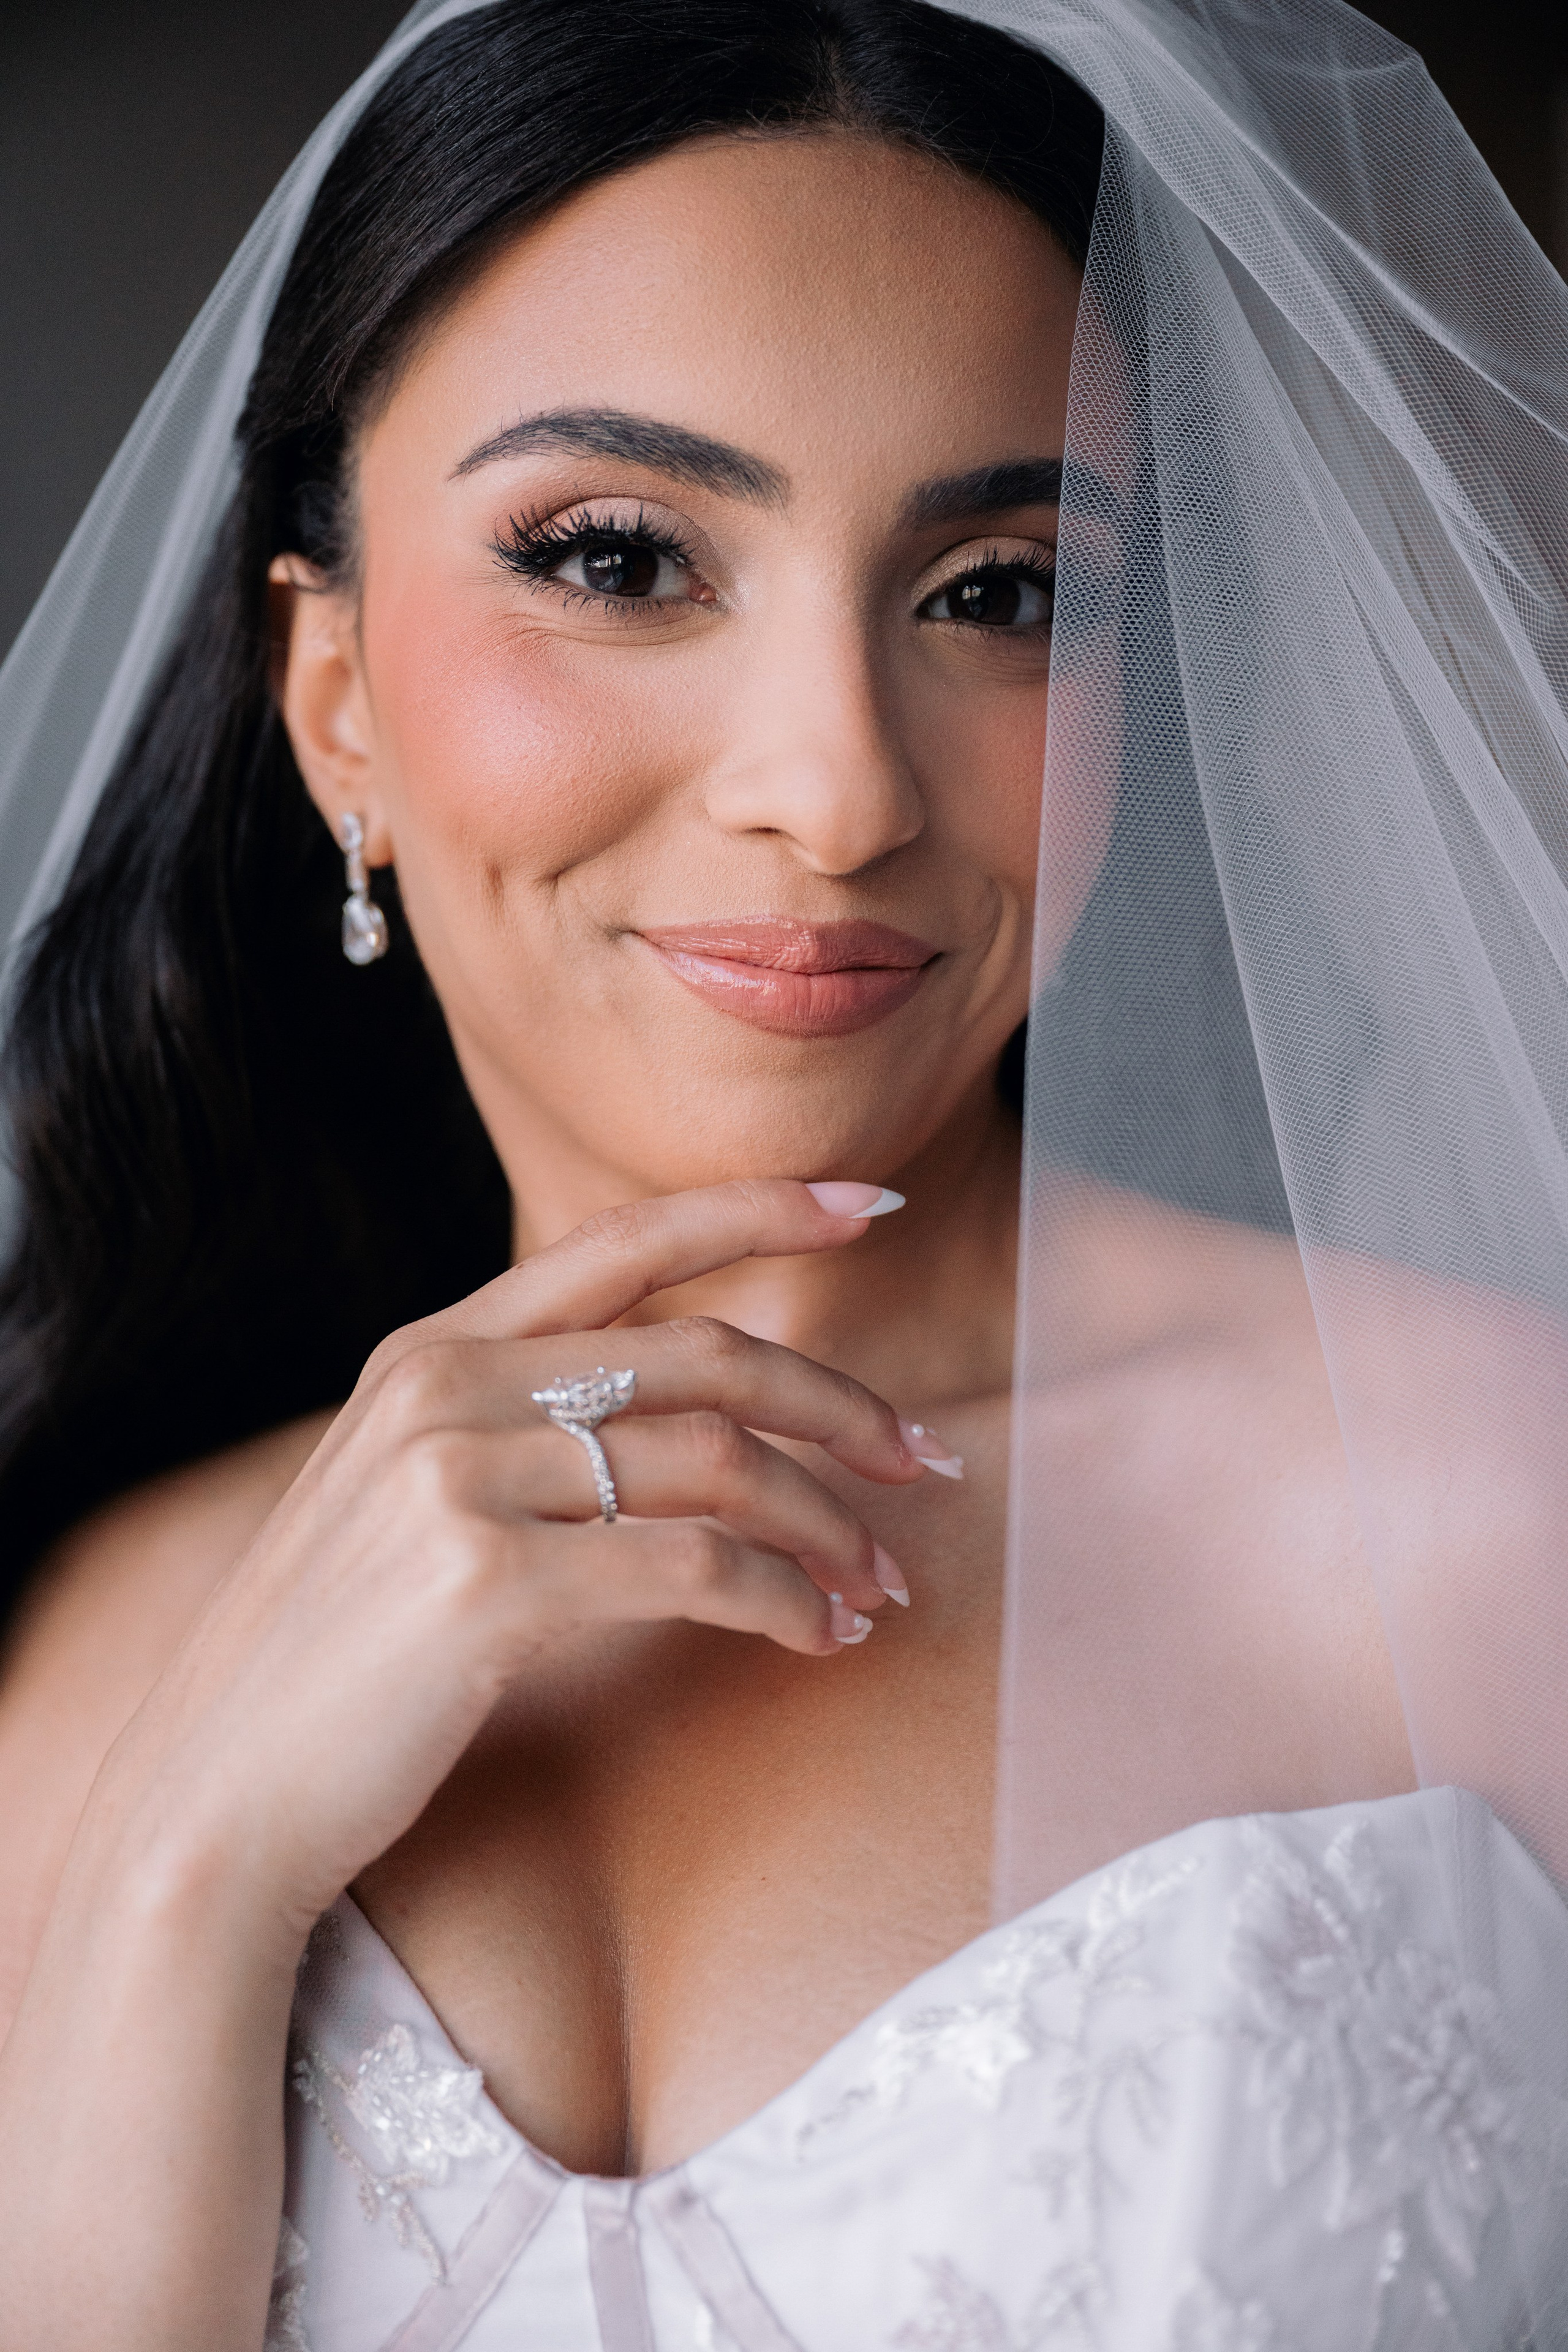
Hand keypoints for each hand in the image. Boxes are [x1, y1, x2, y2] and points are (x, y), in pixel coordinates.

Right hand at [93, 1178, 925, 1948]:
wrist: (216, 1797)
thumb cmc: (338, 1661)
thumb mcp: (411, 1496)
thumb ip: (521, 1425)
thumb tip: (694, 1419)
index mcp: (431, 1348)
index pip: (628, 1239)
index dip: (762, 1209)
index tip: (873, 1201)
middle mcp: (444, 1386)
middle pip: (705, 1355)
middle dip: (839, 1406)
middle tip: (922, 1463)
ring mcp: (458, 1477)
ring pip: (719, 1463)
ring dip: (828, 1526)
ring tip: (879, 1583)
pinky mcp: (486, 1582)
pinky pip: (697, 1569)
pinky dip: (785, 1601)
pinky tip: (819, 1635)